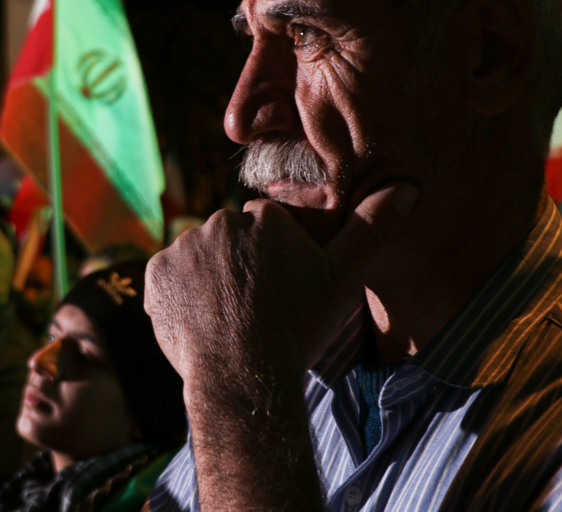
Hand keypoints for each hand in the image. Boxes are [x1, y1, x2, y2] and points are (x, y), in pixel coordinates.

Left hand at [144, 182, 418, 399]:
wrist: (243, 374)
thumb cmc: (297, 328)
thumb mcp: (344, 280)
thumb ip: (371, 229)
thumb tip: (406, 188)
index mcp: (264, 216)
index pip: (266, 228)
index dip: (275, 262)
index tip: (281, 292)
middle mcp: (220, 221)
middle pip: (232, 240)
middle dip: (241, 266)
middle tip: (255, 308)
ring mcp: (184, 247)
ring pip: (200, 258)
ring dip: (209, 280)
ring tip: (228, 319)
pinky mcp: (155, 274)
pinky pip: (168, 279)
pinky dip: (179, 297)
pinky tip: (200, 322)